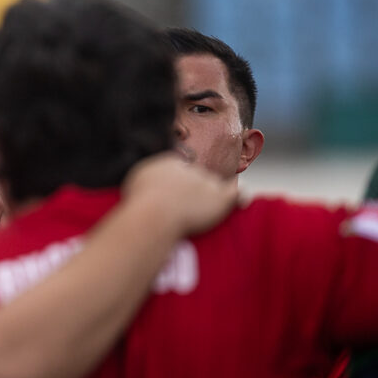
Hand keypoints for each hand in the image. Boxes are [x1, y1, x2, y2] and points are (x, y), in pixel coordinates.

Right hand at [121, 152, 237, 234]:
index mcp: (167, 163)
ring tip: (202, 213)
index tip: (169, 198)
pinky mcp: (220, 197)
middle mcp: (189, 169)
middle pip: (195, 178)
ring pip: (213, 186)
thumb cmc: (139, 202)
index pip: (177, 170)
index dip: (175, 185)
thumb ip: (146, 176)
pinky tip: (242, 200)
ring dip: (209, 197)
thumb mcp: (135, 181)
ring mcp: (206, 182)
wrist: (156, 213)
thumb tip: (149, 178)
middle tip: (181, 211)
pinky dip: (240, 196)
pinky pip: (235, 193)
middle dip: (190, 191)